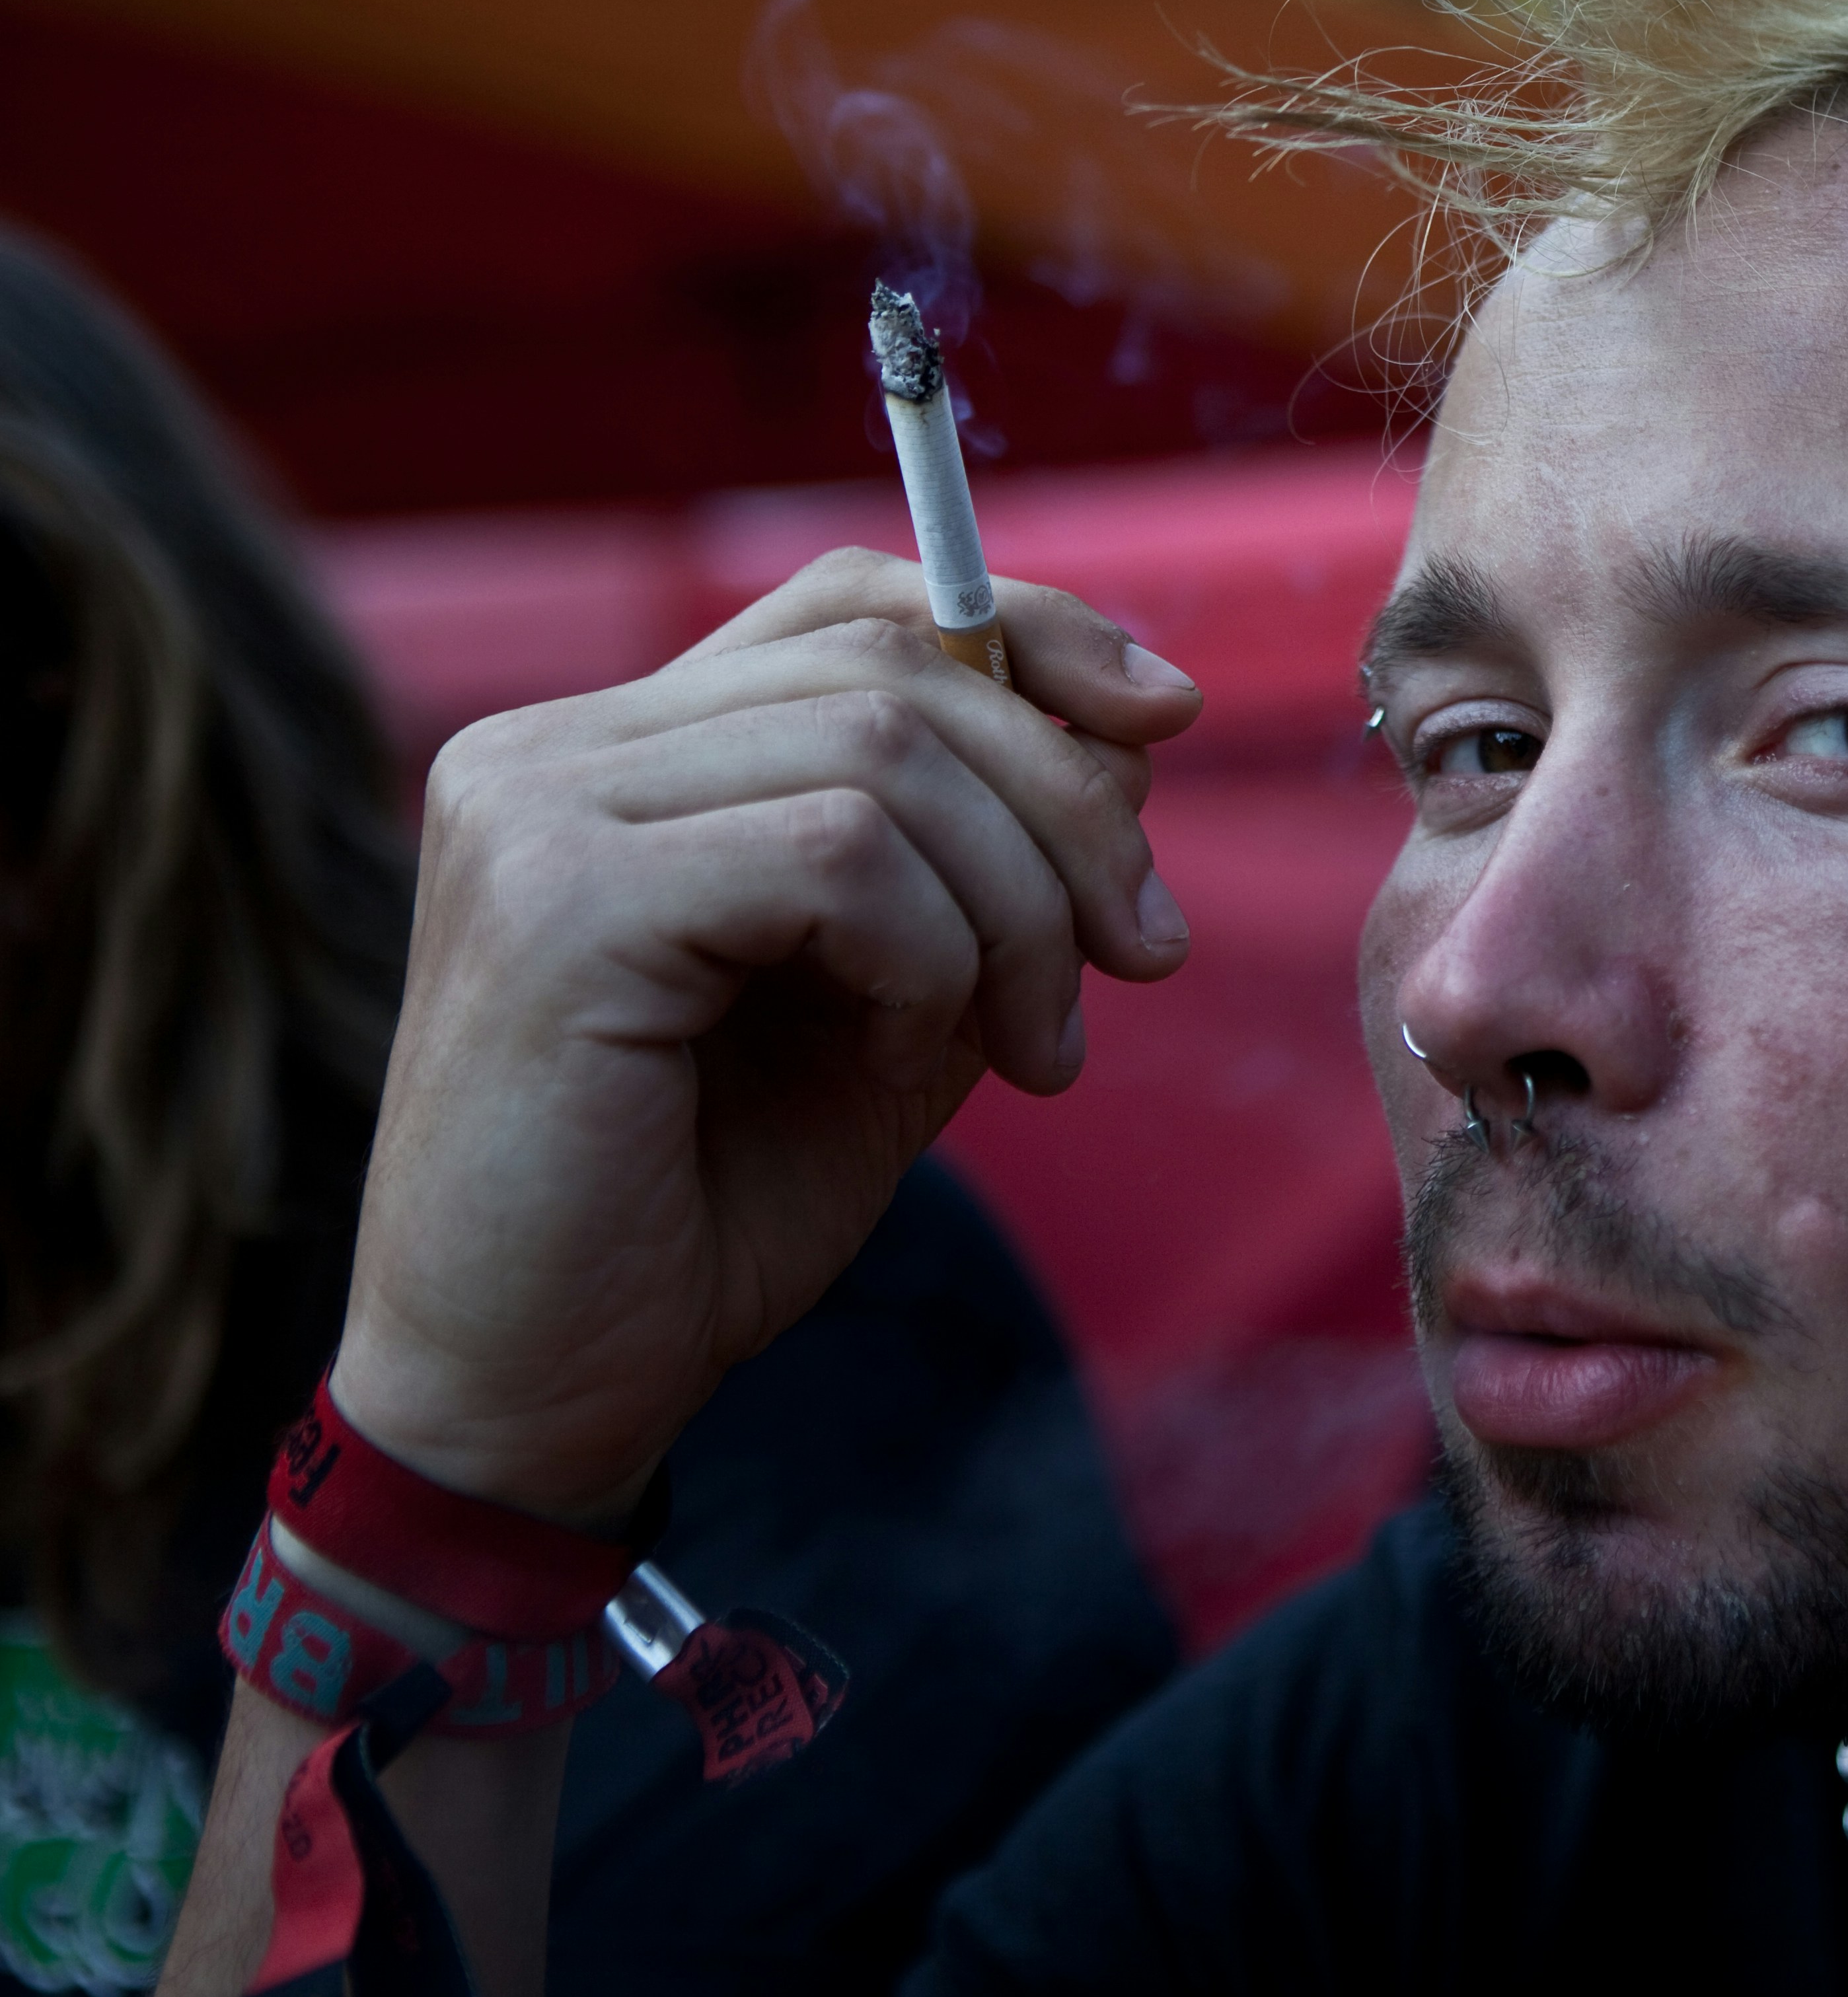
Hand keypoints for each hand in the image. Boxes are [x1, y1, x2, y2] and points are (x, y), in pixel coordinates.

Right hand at [331, 550, 1201, 1521]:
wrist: (542, 1393)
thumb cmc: (707, 1208)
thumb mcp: (899, 1000)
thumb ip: (989, 862)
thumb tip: (1129, 731)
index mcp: (618, 751)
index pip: (854, 603)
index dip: (1030, 629)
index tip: (1165, 723)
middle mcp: (548, 748)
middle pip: (896, 668)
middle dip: (1068, 804)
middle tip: (1141, 956)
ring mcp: (533, 810)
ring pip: (886, 750)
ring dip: (1018, 906)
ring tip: (1037, 1047)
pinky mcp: (555, 903)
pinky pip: (836, 853)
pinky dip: (931, 954)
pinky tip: (915, 1055)